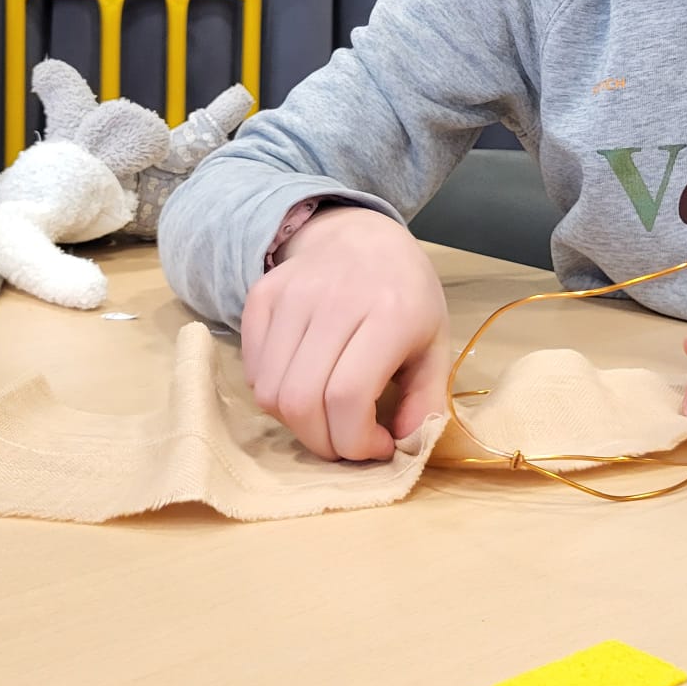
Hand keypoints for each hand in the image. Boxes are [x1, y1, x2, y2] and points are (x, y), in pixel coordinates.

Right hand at [241, 206, 449, 461]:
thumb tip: (404, 448)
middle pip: (301, 400)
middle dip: (323, 443)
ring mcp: (291, 294)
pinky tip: (304, 385)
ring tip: (326, 415)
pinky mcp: (261, 295)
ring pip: (268, 393)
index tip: (377, 447)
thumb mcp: (434, 345)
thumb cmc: (405, 296)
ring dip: (296, 424)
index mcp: (388, 313)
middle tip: (346, 441)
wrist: (363, 237)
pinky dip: (273, 395)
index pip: (347, 397)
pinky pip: (252, 371)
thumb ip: (426, 400)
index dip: (356, 441)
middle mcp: (334, 300)